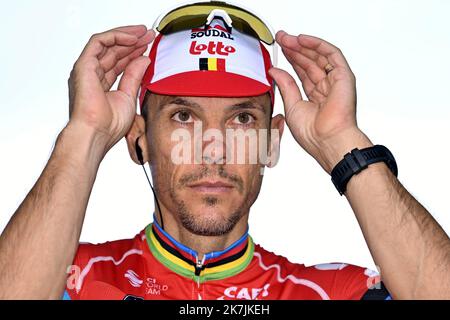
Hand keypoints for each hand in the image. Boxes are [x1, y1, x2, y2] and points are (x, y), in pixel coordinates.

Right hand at [67, 25, 154, 154]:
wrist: (97, 133)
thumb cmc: (109, 125)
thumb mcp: (129, 96)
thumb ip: (135, 77)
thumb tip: (143, 59)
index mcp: (101, 85)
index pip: (118, 63)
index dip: (133, 53)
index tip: (148, 47)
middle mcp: (92, 75)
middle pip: (113, 52)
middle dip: (133, 42)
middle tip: (149, 36)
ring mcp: (87, 69)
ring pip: (107, 44)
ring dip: (127, 36)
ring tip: (144, 33)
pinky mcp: (84, 65)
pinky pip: (99, 42)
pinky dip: (116, 36)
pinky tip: (133, 38)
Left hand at [269, 31, 372, 173]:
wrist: (327, 140)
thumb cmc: (313, 134)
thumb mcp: (292, 106)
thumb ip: (285, 86)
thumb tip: (274, 71)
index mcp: (316, 97)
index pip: (303, 73)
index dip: (291, 60)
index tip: (278, 50)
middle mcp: (327, 88)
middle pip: (310, 62)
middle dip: (295, 50)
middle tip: (280, 39)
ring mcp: (336, 81)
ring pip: (319, 56)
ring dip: (303, 45)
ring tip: (287, 38)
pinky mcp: (344, 76)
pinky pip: (331, 54)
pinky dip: (317, 45)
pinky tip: (302, 40)